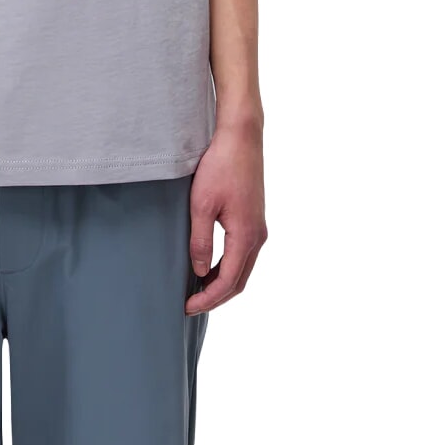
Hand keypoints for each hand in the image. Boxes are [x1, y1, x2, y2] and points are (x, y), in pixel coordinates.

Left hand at [185, 120, 267, 315]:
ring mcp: (258, 227)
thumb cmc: (220, 166)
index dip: (208, 299)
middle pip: (240, 280)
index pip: (228, 281)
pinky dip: (228, 267)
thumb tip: (199, 271)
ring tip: (197, 289)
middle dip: (216, 296)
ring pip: (243, 268)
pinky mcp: (254, 218)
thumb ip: (200, 240)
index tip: (187, 307)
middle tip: (190, 304)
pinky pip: (243, 253)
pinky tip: (210, 265)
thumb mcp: (202, 205)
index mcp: (246, 236)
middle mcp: (258, 236)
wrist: (240, 137)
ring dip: (223, 283)